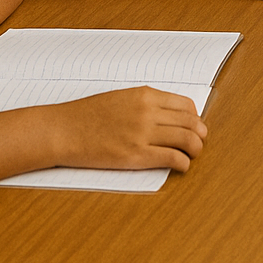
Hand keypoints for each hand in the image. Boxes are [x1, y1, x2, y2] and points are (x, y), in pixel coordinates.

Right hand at [53, 86, 207, 171]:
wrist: (62, 130)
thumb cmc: (85, 116)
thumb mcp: (120, 98)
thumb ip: (144, 104)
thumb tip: (167, 116)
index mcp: (145, 95)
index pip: (185, 105)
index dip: (195, 118)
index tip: (194, 125)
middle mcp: (148, 112)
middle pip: (191, 122)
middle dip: (200, 134)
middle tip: (198, 142)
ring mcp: (143, 133)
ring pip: (187, 140)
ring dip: (196, 149)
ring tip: (192, 155)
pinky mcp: (136, 155)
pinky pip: (173, 158)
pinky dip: (184, 163)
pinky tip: (182, 166)